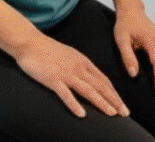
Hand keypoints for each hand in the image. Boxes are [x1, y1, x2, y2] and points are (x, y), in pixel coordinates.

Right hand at [14, 31, 128, 118]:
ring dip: (101, 102)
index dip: (114, 93)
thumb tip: (89, 78)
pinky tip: (82, 114)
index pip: (103, 79)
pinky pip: (66, 93)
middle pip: (100, 86)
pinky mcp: (53, 79)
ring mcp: (65, 73)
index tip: (122, 104)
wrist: (29, 41)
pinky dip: (74, 104)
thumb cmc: (46, 49)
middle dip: (114, 100)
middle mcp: (77, 67)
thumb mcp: (68, 55)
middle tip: (125, 113)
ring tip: (112, 114)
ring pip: (88, 90)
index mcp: (82, 61)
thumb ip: (79, 66)